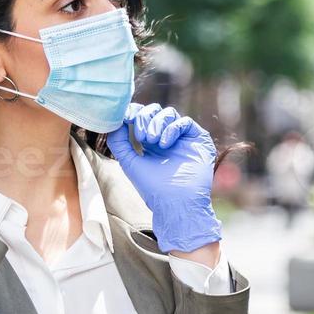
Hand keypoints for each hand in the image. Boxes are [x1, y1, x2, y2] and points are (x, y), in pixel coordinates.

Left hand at [106, 102, 221, 253]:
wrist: (176, 203)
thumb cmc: (152, 188)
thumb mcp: (129, 162)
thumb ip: (118, 141)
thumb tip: (114, 120)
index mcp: (151, 142)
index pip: (142, 116)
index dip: (133, 112)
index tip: (126, 117)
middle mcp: (167, 138)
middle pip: (154, 110)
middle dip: (144, 118)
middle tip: (141, 136)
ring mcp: (183, 138)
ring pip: (169, 113)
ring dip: (157, 123)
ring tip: (152, 141)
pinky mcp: (198, 140)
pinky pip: (185, 122)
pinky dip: (172, 128)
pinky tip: (164, 144)